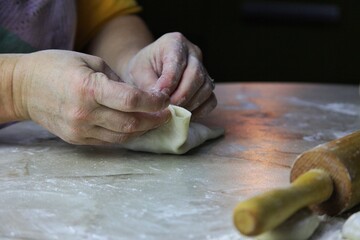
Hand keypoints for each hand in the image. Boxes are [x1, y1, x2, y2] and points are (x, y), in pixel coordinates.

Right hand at [13, 50, 169, 144]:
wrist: (24, 88)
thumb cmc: (57, 67)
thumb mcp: (90, 61)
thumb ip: (117, 80)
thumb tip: (141, 95)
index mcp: (89, 88)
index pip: (132, 101)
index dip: (154, 102)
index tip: (165, 100)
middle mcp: (85, 113)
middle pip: (131, 123)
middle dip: (155, 120)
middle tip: (167, 114)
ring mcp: (80, 130)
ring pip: (123, 137)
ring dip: (143, 130)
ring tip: (155, 121)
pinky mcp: (77, 139)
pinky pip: (109, 141)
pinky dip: (126, 135)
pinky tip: (136, 127)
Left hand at [124, 32, 216, 118]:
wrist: (147, 72)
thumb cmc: (142, 69)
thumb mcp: (138, 73)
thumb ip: (149, 85)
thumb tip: (161, 102)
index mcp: (174, 42)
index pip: (178, 61)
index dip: (170, 81)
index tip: (160, 96)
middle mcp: (193, 53)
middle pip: (196, 74)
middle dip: (182, 95)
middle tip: (168, 109)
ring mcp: (203, 69)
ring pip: (206, 88)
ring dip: (190, 104)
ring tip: (174, 112)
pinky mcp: (207, 86)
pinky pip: (211, 100)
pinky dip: (200, 110)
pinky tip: (185, 114)